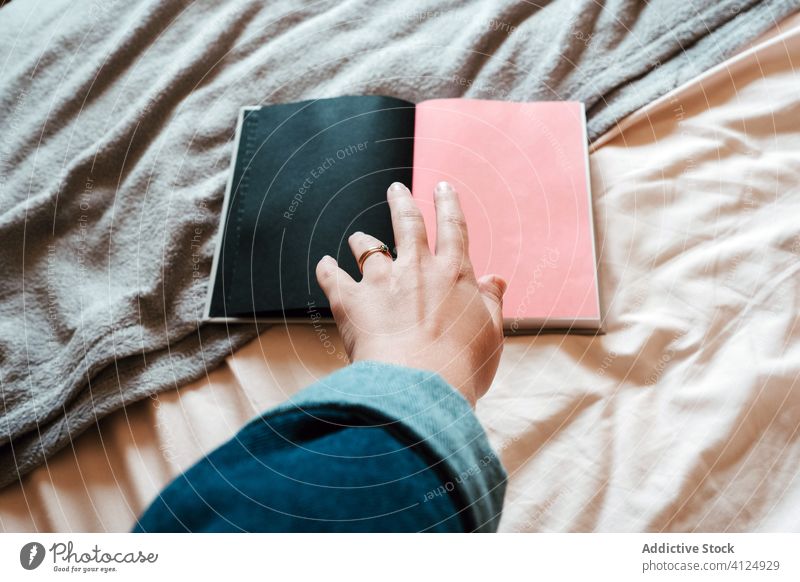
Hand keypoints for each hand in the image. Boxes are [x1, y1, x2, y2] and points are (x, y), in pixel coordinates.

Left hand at [315, 181, 505, 405]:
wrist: (417, 386)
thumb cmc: (460, 366)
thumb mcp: (490, 333)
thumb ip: (491, 302)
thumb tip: (495, 280)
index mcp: (453, 274)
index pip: (453, 229)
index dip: (448, 205)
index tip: (443, 188)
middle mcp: (416, 269)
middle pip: (407, 224)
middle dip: (402, 203)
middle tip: (396, 189)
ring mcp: (381, 282)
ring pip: (368, 247)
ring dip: (363, 240)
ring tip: (358, 236)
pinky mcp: (351, 301)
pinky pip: (333, 277)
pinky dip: (327, 269)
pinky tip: (324, 264)